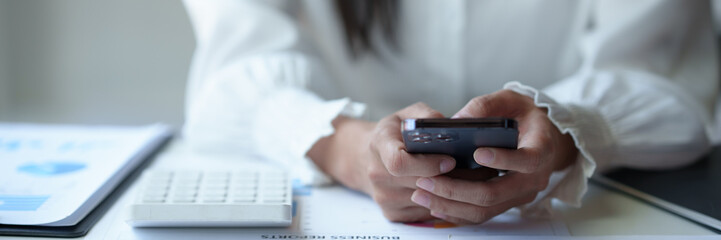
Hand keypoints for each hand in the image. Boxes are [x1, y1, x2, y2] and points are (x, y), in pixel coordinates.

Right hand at [309, 103, 460, 221]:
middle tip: (474, 172)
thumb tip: (448, 127)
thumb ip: (426, 117)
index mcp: (379, 145)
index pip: (399, 162)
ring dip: (449, 193)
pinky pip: (424, 213)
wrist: (364, 157)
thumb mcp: (405, 115)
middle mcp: (377, 174)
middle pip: (418, 183)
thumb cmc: (392, 134)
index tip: (450, 160)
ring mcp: (383, 197)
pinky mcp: (391, 213)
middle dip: (449, 179)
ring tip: (468, 180)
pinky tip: (450, 191)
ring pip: (426, 201)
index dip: (428, 164)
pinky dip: (441, 204)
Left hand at [410, 90, 577, 223]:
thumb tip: (456, 120)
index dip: (503, 160)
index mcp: (541, 148)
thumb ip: (485, 106)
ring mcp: (520, 194)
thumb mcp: (510, 99)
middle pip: (496, 193)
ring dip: (450, 204)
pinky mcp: (507, 202)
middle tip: (425, 180)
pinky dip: (456, 212)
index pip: (527, 160)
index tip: (477, 153)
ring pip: (485, 209)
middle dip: (457, 189)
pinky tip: (434, 203)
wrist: (542, 136)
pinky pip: (482, 215)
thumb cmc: (524, 115)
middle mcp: (534, 178)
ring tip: (421, 193)